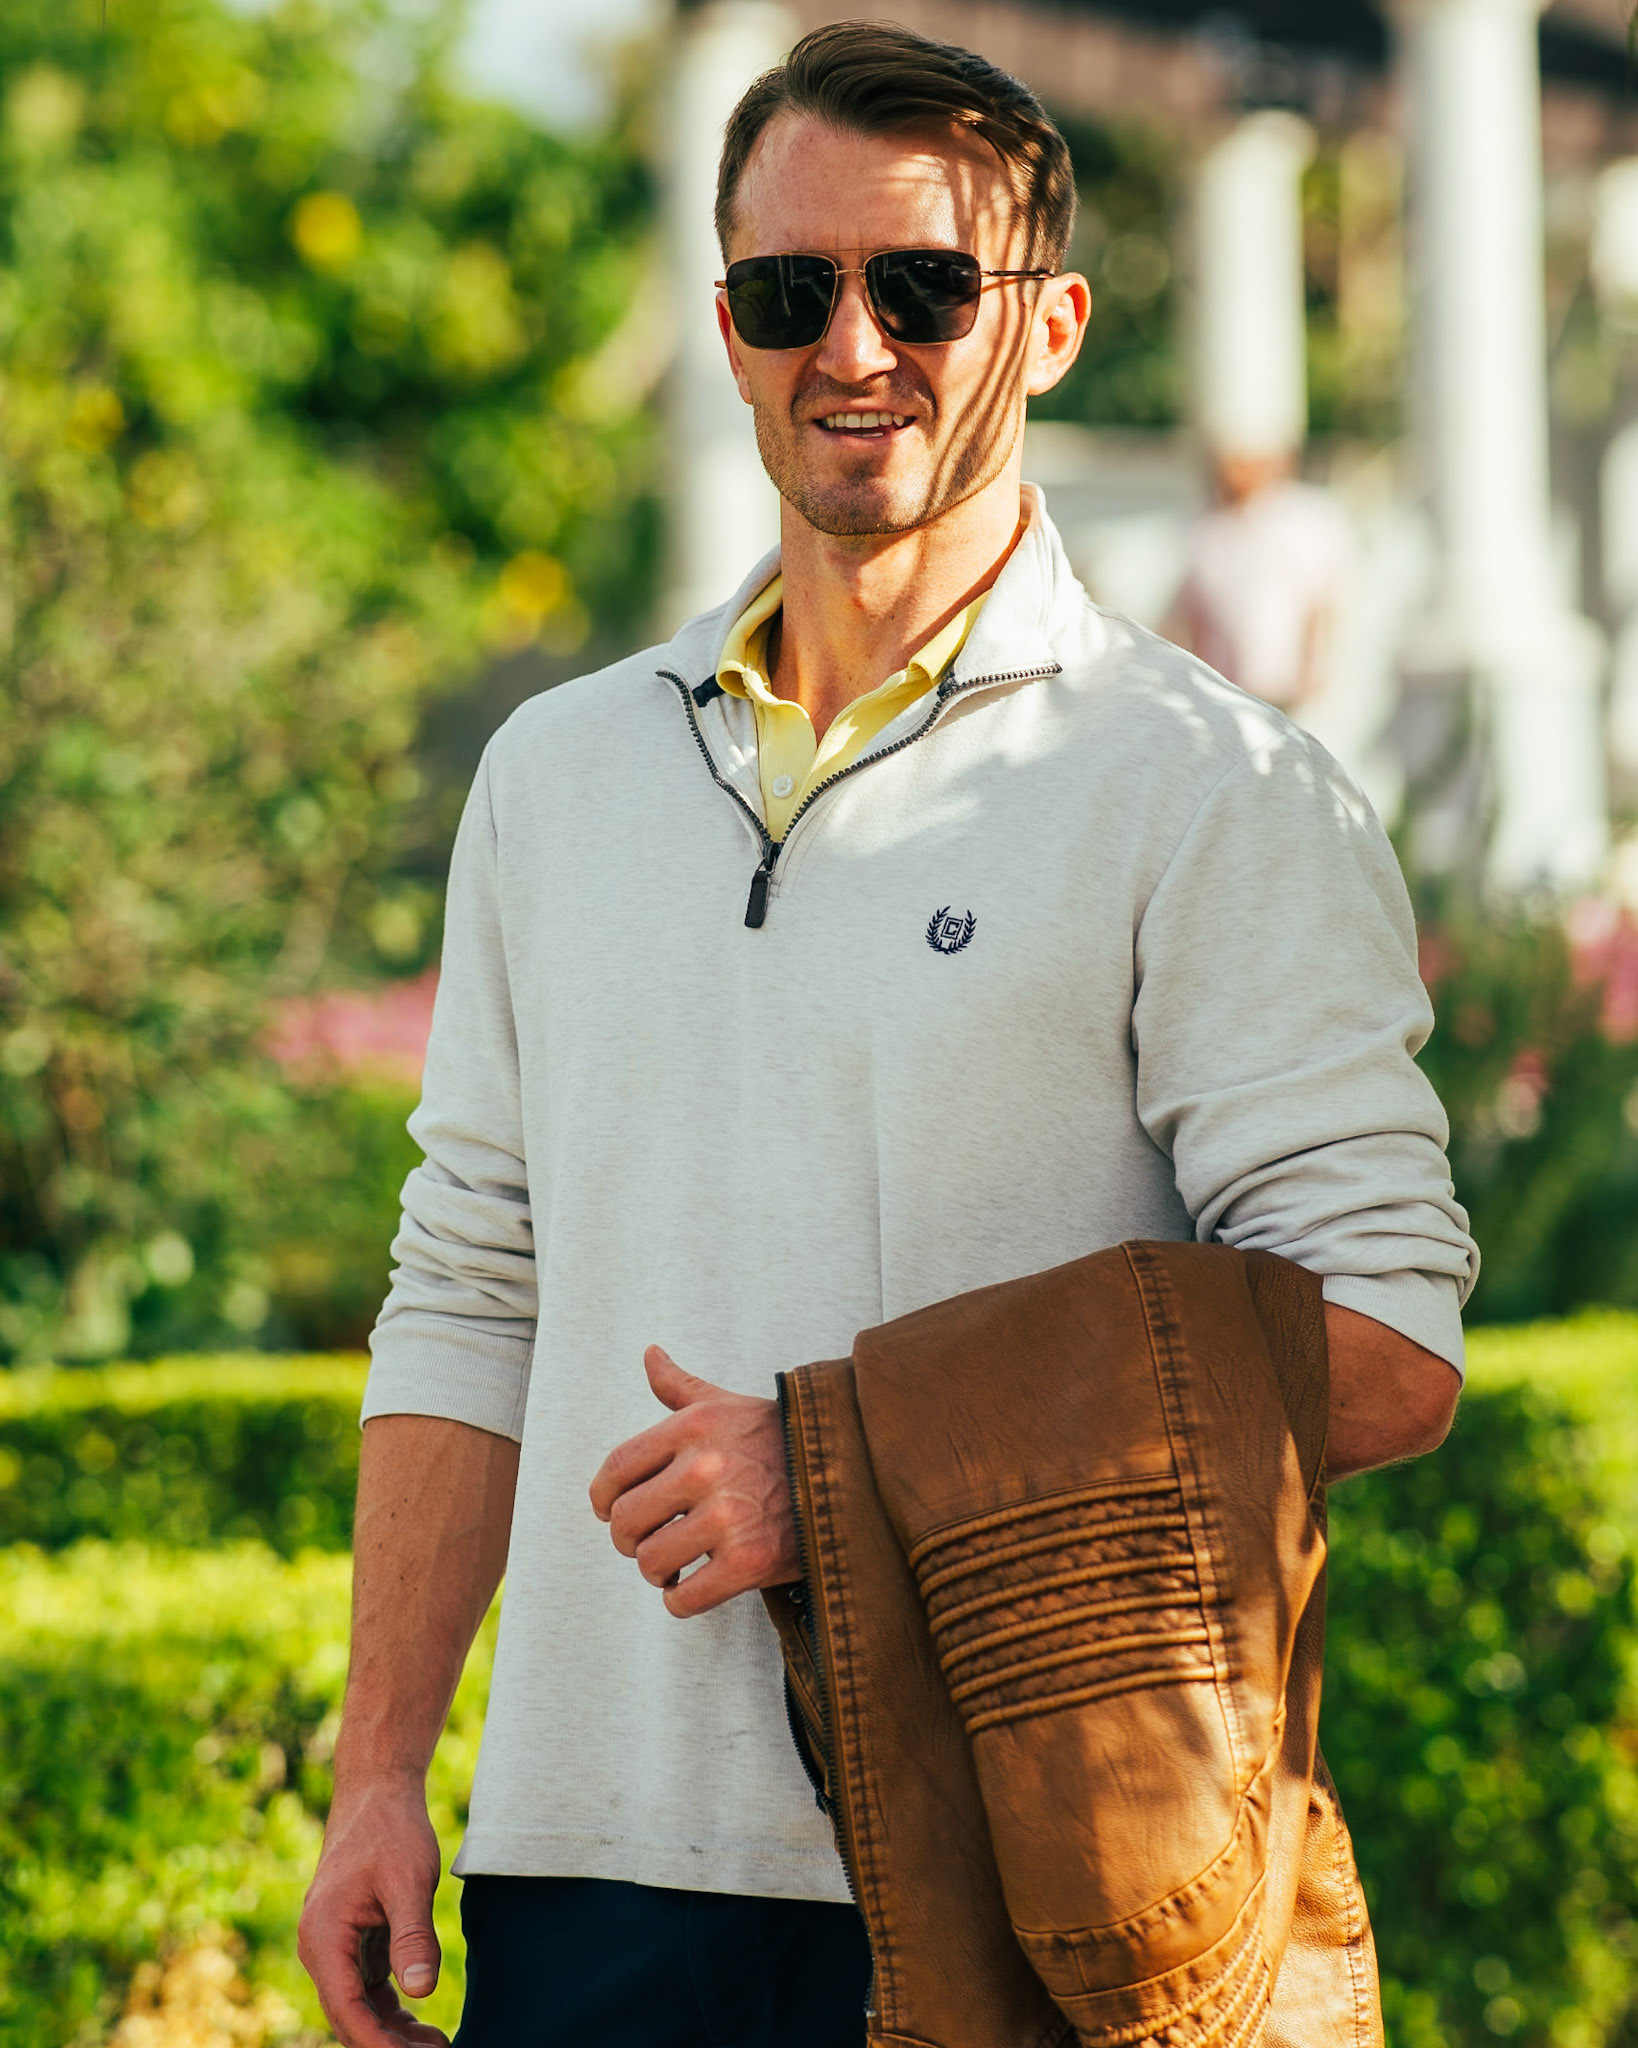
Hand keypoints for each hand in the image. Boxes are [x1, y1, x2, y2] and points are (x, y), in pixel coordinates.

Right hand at [297, 1775, 449, 2047]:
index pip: (347, 2009)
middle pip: (349, 2015)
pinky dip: (391, 2005)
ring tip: (434, 2045)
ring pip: (358, 2004)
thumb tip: (422, 1991)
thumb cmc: (392, 1828)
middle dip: (387, 2043)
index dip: (378, 2043)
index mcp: (324, 1936)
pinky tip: (420, 2019)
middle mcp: (320, 1945)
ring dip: (391, 2030)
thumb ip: (413, 1935)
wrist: (378, 1788)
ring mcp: (335, 1943)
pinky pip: (366, 1985)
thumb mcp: (410, 1880)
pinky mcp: (352, 1938)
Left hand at [588, 1346, 799, 1616]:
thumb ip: (680, 1386)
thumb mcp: (728, 1404)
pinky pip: (684, 1599)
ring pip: (651, 1562)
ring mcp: (728, 1516)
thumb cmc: (781, 1440)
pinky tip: (694, 1586)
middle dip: (629, 1539)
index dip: (603, 1496)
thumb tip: (650, 1353)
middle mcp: (707, 1467)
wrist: (853, 1474)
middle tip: (649, 1541)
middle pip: (626, 1521)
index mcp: (695, 1426)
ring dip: (657, 1572)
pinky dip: (680, 1601)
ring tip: (675, 1565)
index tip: (609, 1509)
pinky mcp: (750, 1561)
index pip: (617, 1468)